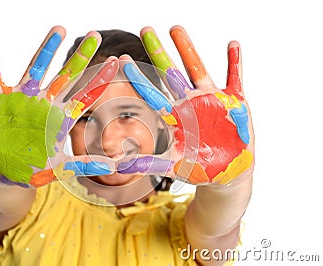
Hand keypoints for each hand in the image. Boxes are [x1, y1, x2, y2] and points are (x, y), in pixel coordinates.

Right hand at [0, 26, 118, 187]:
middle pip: (66, 75)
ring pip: (36, 68)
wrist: (3, 173)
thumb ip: (85, 164)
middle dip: (81, 57)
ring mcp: (22, 99)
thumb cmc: (32, 169)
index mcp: (60, 117)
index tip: (115, 61)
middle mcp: (45, 103)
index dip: (100, 79)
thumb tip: (113, 166)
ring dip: (47, 50)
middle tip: (94, 36)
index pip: (85, 95)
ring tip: (59, 30)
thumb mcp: (60, 168)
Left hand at [119, 26, 253, 184]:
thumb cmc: (199, 167)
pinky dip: (235, 62)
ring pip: (196, 68)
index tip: (121, 59)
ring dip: (187, 49)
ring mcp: (211, 99)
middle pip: (169, 72)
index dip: (137, 77)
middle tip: (144, 29)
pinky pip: (235, 77)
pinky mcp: (234, 101)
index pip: (151, 92)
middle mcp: (188, 102)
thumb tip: (118, 168)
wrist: (228, 171)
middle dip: (157, 51)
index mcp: (173, 115)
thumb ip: (147, 163)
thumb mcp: (173, 165)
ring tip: (175, 28)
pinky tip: (232, 44)